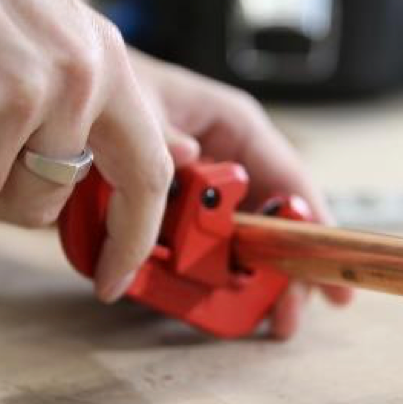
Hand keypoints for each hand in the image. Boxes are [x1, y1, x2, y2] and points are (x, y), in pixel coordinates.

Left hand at [130, 51, 353, 338]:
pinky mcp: (184, 209)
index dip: (314, 227)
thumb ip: (160, 132)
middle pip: (273, 220)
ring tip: (257, 318)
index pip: (289, 179)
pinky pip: (207, 244)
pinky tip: (212, 299)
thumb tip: (186, 154)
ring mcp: (210, 187)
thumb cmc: (117, 85)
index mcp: (235, 127)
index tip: (326, 270)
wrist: (76, 92)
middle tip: (285, 317)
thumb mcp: (139, 104)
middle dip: (282, 269)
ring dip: (248, 278)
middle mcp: (233, 159)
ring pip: (243, 239)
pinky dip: (209, 272)